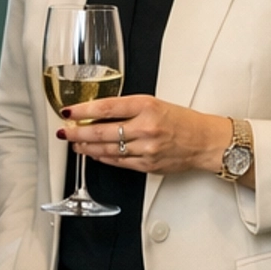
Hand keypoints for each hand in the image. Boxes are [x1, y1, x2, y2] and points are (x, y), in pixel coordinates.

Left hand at [58, 94, 230, 177]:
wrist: (205, 141)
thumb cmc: (182, 120)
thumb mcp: (155, 104)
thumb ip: (128, 108)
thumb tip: (99, 114)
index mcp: (147, 106)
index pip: (106, 108)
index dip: (83, 110)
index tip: (69, 111)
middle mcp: (146, 127)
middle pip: (102, 131)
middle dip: (78, 133)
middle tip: (65, 132)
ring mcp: (146, 149)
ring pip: (107, 149)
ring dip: (87, 147)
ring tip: (75, 144)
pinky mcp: (147, 165)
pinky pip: (118, 162)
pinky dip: (103, 158)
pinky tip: (94, 153)